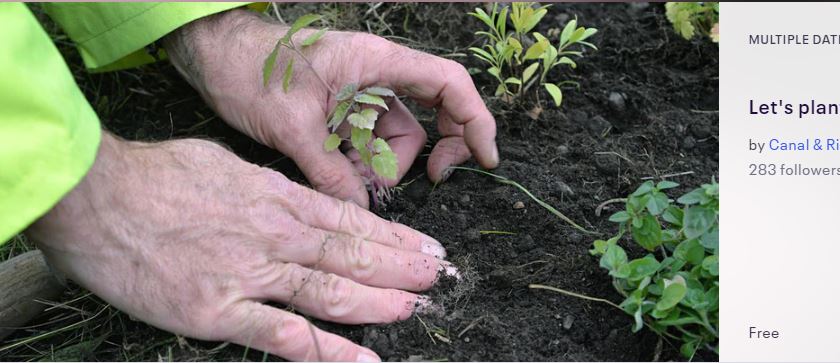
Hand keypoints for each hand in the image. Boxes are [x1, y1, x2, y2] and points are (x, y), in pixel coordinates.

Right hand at [28, 132, 452, 360]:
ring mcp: (252, 275)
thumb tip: (300, 200)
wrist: (98, 199)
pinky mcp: (221, 313)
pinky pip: (286, 336)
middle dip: (402, 268)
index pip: (351, 220)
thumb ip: (269, 190)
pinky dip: (329, 350)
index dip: (395, 236)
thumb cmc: (157, 176)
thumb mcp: (227, 165)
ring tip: (416, 308)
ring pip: (331, 292)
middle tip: (439, 278)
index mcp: (277, 198)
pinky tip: (364, 360)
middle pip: (352, 254)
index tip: (428, 247)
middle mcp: (276, 236)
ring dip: (379, 302)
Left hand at [164, 9, 498, 206]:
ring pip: (395, 138)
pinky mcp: (342, 108)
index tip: (485, 159)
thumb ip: (331, 173)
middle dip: (428, 153)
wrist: (210, 56)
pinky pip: (367, 142)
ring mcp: (361, 92)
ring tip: (350, 180)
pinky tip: (338, 174)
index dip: (476, 121)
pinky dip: (361, 164)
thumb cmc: (249, 70)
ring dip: (383, 166)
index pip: (450, 85)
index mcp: (378, 62)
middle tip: (427, 182)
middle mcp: (378, 74)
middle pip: (430, 115)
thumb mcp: (292, 127)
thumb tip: (362, 213)